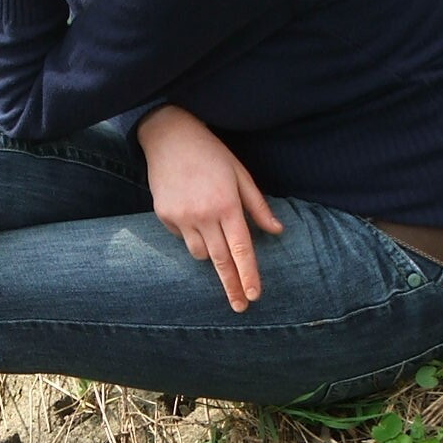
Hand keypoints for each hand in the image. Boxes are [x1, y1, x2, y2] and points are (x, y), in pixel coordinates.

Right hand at [137, 105, 282, 311]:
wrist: (169, 136)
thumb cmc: (211, 153)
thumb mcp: (240, 174)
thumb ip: (258, 205)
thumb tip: (278, 231)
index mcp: (227, 205)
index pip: (241, 248)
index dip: (248, 274)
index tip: (254, 295)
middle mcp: (203, 215)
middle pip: (220, 261)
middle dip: (232, 286)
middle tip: (240, 306)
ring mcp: (181, 217)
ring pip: (200, 253)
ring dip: (211, 254)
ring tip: (213, 231)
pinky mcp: (164, 216)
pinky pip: (182, 237)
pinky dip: (191, 234)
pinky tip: (191, 211)